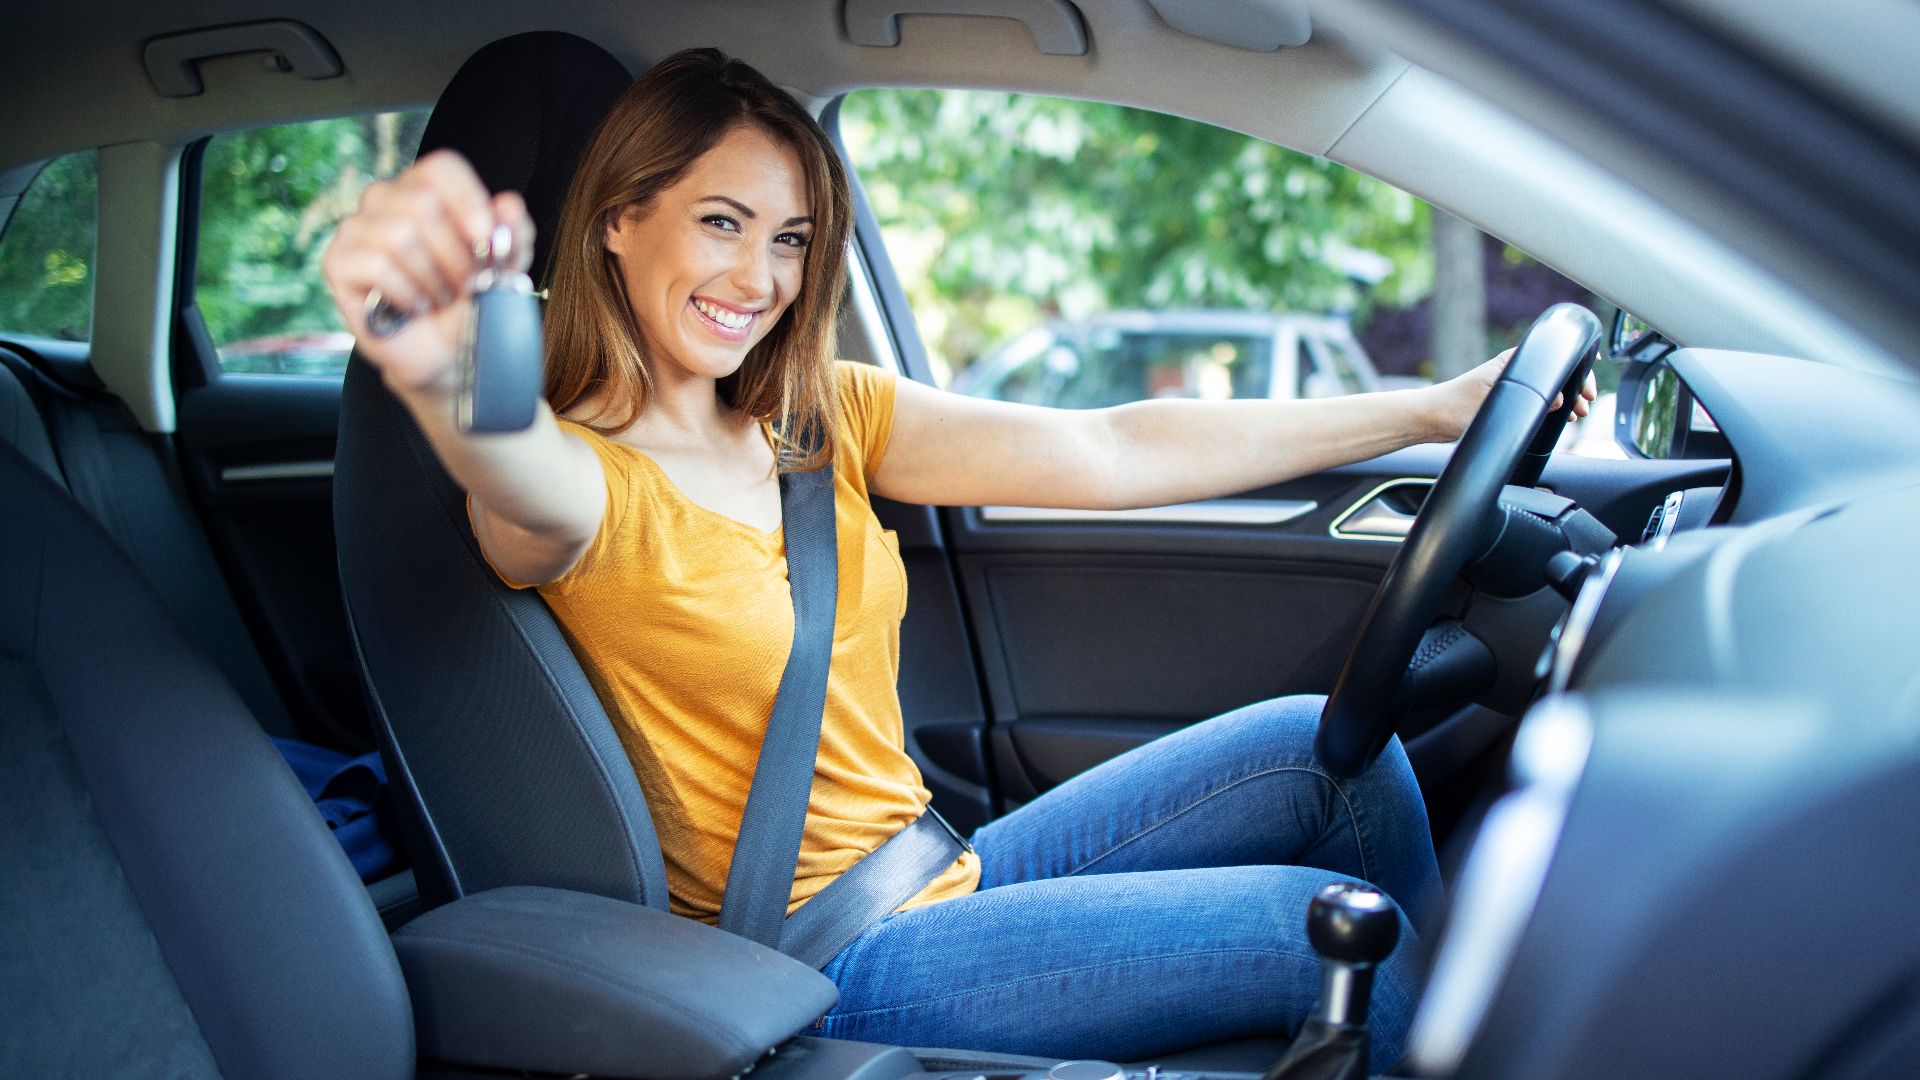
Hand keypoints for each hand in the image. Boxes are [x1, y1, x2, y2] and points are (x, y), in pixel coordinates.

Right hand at [320, 149, 534, 398]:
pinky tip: (415, 307)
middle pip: (423, 203)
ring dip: (433, 278)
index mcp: (425, 188)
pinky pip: (376, 264)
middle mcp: (385, 199)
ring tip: (441, 299)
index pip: (441, 167)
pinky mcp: (337, 261)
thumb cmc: (470, 303)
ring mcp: (356, 228)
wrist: (445, 354)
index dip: (469, 201)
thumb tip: (507, 204)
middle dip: (456, 255)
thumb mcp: (506, 268)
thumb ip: (514, 233)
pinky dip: (407, 293)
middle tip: (466, 286)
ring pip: (399, 234)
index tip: (488, 243)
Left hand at [1423, 348, 1596, 441]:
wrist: (1431, 418)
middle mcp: (1514, 369)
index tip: (1588, 389)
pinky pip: (1538, 399)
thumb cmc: (1455, 407)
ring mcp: (1511, 384)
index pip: (1555, 358)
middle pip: (1555, 375)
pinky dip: (1553, 407)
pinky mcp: (1506, 398)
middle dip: (1576, 389)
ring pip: (1548, 388)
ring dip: (1566, 400)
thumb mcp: (1495, 403)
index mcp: (1513, 361)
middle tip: (1585, 407)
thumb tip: (1560, 400)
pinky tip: (1561, 417)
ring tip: (1577, 414)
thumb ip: (1528, 401)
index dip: (1577, 372)